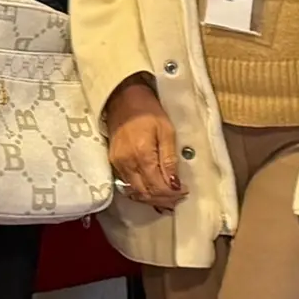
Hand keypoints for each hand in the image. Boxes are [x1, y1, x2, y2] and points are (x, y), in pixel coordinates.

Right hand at [103, 77, 184, 208]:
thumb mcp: (166, 131)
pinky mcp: (113, 162)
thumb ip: (169, 160)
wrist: (122, 98)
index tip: (184, 192)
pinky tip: (151, 189)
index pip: (158, 186)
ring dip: (152, 198)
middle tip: (177, 198)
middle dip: (163, 200)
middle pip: (145, 193)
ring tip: (167, 197)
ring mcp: (118, 164)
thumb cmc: (148, 110)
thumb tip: (175, 184)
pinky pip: (128, 184)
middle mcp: (127, 164)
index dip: (172, 194)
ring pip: (135, 192)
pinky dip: (141, 191)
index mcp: (142, 155)